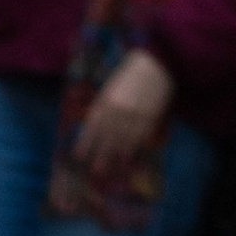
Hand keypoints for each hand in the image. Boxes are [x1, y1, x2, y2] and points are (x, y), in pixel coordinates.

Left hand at [71, 47, 174, 177]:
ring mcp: (135, 116)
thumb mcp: (111, 88)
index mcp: (106, 101)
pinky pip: (140, 138)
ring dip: (116, 156)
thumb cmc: (131, 74)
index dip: (86, 143)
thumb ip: (102, 106)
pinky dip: (134, 149)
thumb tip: (93, 125)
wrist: (156, 64)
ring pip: (123, 141)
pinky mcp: (150, 118)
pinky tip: (129, 158)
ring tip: (111, 169)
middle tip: (96, 170)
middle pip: (107, 138)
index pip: (92, 127)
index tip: (80, 156)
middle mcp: (118, 111)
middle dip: (100, 155)